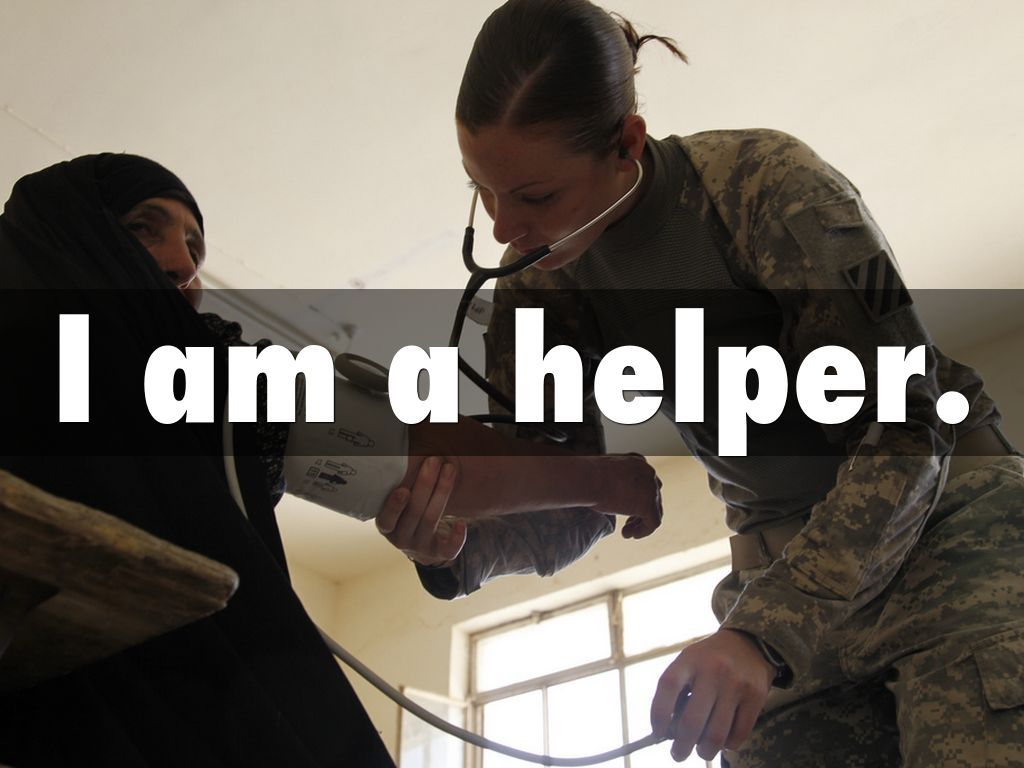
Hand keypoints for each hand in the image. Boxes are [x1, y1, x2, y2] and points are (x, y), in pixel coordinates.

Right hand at [376, 456, 466, 565]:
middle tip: (434, 460)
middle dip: (426, 485)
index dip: (394, 506)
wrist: (419, 541)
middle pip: (414, 513)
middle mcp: (401, 538)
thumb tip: (396, 443)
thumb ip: (398, 481)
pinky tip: (462, 523)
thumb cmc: (406, 511)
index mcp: (386, 526)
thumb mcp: (397, 501)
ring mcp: (419, 547)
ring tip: (450, 469)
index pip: (387, 519)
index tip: (403, 489)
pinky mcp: (437, 553)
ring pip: (432, 520)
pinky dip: (456, 538)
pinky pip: (448, 550)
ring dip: (443, 492)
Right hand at [591, 455, 662, 538]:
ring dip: (640, 524)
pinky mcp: (648, 505)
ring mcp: (651, 489)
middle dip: (640, 512)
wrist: (587, 479)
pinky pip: (653, 522)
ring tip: (627, 533)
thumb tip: (608, 496)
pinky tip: (631, 535)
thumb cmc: (587, 476)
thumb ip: (612, 483)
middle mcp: (648, 473)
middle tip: (628, 524)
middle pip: (653, 496)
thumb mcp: (603, 475)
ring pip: (654, 511)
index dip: (638, 498)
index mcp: (639, 463)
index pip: (646, 482)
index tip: (627, 509)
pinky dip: (644, 531)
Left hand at [650, 629, 774, 761]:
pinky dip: (728, 745)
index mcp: (690, 659)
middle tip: (677, 755)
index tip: (658, 733)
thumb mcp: (689, 661)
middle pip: (692, 721)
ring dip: (705, 751)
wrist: (749, 644)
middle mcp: (713, 670)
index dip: (658, 714)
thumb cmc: (709, 659)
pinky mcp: (756, 697)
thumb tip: (669, 731)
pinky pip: (739, 734)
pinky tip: (722, 741)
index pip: (668, 686)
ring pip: (716, 734)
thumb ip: (678, 690)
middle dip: (681, 747)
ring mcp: (736, 684)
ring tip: (701, 751)